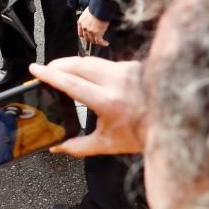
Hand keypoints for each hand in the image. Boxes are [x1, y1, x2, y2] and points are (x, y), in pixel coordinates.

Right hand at [30, 57, 146, 156]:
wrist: (173, 123)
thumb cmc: (141, 135)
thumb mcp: (107, 144)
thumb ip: (77, 147)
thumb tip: (55, 147)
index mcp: (108, 102)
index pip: (71, 83)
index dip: (50, 75)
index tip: (35, 69)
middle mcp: (117, 82)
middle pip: (77, 65)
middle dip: (57, 65)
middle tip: (44, 70)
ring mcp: (126, 70)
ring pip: (90, 61)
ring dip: (72, 64)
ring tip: (60, 70)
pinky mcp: (132, 65)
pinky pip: (104, 63)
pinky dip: (91, 67)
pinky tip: (85, 74)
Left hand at [77, 8, 108, 47]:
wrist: (100, 7)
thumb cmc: (96, 7)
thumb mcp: (88, 12)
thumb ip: (88, 18)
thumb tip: (92, 20)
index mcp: (80, 22)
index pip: (80, 33)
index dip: (85, 36)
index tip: (88, 36)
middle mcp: (84, 27)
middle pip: (87, 38)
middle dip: (92, 39)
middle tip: (97, 39)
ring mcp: (90, 31)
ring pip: (93, 40)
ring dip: (98, 42)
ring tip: (102, 42)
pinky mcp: (97, 33)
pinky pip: (99, 41)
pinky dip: (103, 43)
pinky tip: (106, 43)